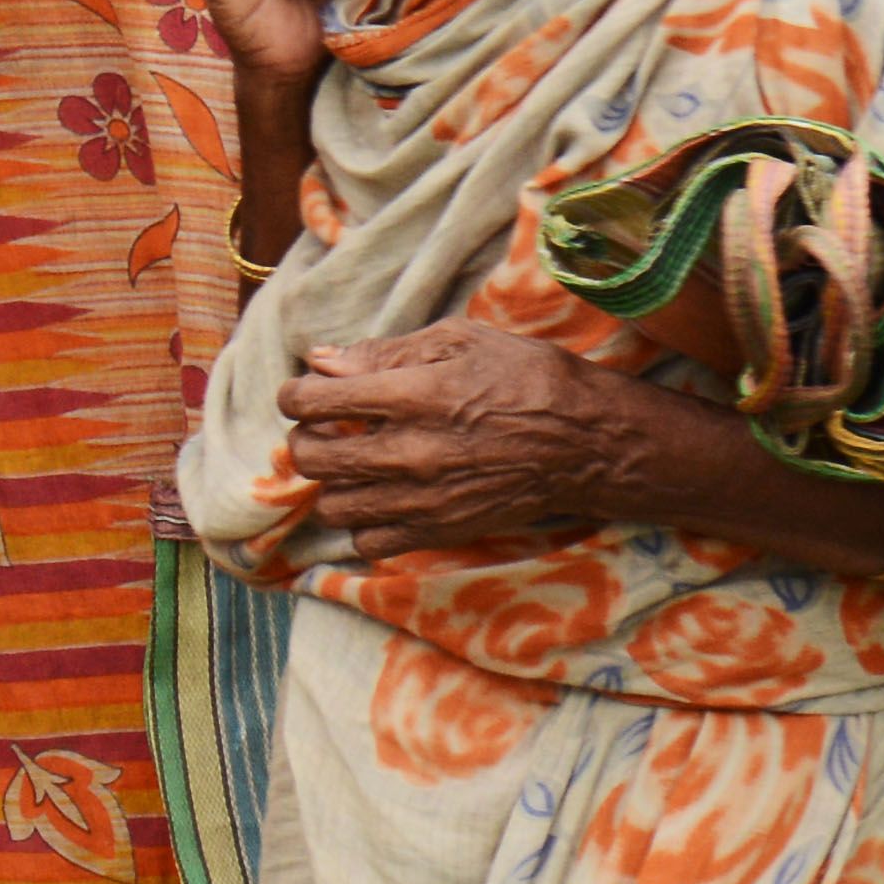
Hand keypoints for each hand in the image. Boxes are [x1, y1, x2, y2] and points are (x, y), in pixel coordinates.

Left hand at [274, 321, 671, 558]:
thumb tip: (323, 360)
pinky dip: (363, 522)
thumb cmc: (529, 379)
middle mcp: (408, 452)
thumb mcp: (462, 341)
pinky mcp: (438, 531)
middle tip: (328, 427)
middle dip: (307, 436)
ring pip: (331, 504)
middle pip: (310, 456)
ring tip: (355, 463)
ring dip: (333, 482)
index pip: (312, 400)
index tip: (307, 392)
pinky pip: (367, 542)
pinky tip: (382, 497)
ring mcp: (421, 499)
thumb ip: (387, 351)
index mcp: (411, 395)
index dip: (296, 393)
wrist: (587, 444)